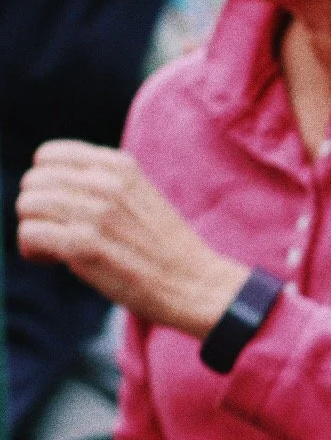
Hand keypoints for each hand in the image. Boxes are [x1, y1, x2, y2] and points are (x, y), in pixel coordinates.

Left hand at [15, 141, 246, 338]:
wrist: (194, 283)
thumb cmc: (163, 248)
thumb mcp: (140, 196)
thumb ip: (101, 183)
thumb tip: (49, 186)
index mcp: (120, 166)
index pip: (48, 156)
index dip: (46, 183)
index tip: (63, 207)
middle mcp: (106, 183)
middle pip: (33, 181)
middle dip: (37, 209)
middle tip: (59, 232)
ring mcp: (95, 213)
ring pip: (27, 205)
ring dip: (34, 229)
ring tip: (57, 248)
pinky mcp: (84, 245)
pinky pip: (30, 233)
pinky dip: (34, 251)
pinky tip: (56, 260)